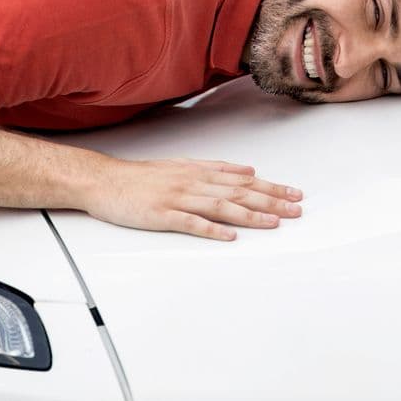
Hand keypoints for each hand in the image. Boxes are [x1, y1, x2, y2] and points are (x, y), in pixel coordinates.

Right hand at [82, 158, 302, 240]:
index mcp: (200, 172)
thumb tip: (248, 169)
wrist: (104, 181)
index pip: (244, 180)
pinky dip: (212, 229)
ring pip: (221, 206)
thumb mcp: (182, 165)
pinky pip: (191, 223)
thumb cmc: (142, 177)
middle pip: (239, 192)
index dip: (271, 187)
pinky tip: (230, 236)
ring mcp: (178, 199)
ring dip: (250, 214)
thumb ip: (216, 168)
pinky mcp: (162, 215)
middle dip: (271, 201)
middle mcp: (193, 183)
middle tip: (296, 209)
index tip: (294, 194)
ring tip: (274, 222)